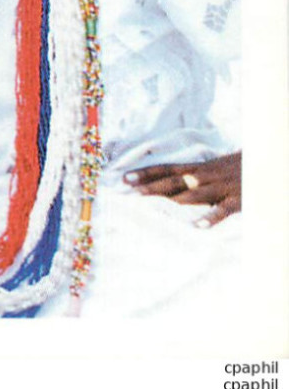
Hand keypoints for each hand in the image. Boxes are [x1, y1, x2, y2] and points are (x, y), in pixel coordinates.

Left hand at [125, 151, 240, 226]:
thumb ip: (193, 175)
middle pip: (174, 181)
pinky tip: (198, 225)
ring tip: (153, 207)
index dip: (145, 173)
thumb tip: (169, 183)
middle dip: (151, 186)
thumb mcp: (212, 168)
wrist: (265, 163)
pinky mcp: (237, 200)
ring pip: (193, 194)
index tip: (124, 178)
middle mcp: (205, 176)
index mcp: (199, 168)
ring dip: (172, 200)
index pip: (166, 169)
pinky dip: (211, 217)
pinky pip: (222, 209)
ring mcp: (220, 188)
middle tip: (129, 191)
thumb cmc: (236, 168)